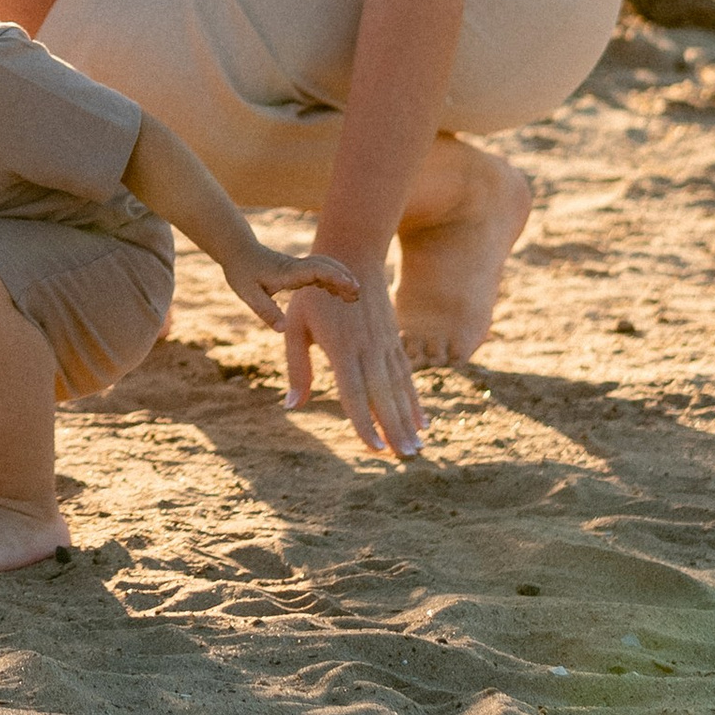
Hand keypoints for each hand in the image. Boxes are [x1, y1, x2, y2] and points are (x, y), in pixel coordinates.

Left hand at [218, 239, 358, 336]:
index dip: (333, 276)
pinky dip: (334, 280)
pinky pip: (321, 272)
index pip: (315, 271)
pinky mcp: (299, 270)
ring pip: (326, 268)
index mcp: (287, 272)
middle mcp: (296, 267)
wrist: (238, 250)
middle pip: (326, 267)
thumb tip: (283, 329)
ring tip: (355, 296)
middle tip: (359, 292)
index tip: (349, 284)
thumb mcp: (248, 293)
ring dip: (341, 278)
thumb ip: (266, 310)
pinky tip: (340, 292)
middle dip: (343, 277)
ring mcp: (299, 267)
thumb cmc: (242, 272)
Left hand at [283, 258, 426, 461]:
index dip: (365, 423)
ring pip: (399, 389)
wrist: (352, 255)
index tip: (375, 449)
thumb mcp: (296, 326)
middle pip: (383, 396)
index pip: (354, 393)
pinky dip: (415, 401)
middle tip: (406, 458)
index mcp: (342, 348)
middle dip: (395, 429)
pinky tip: (422, 423)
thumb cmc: (315, 294)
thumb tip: (292, 406)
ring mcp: (385, 345)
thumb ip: (297, 368)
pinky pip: (407, 377)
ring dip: (408, 420)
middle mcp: (368, 349)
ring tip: (417, 449)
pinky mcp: (394, 341)